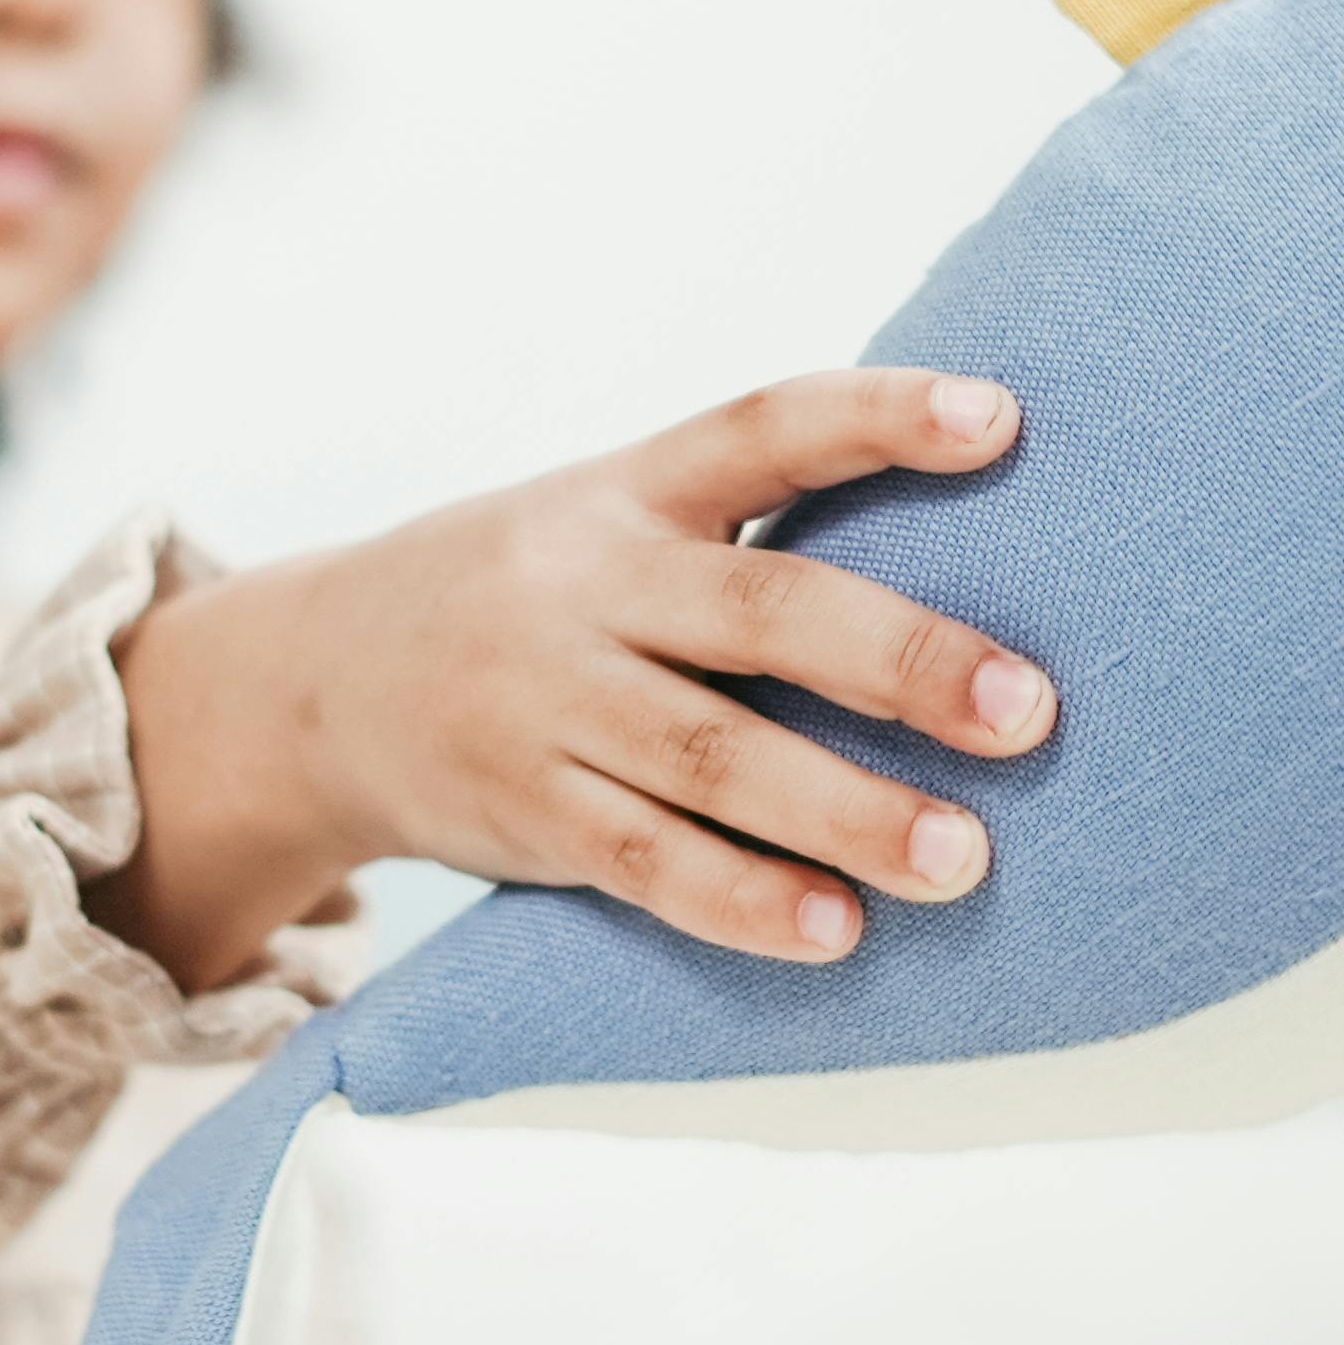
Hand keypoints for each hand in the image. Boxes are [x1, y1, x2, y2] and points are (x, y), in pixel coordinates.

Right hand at [94, 370, 1056, 990]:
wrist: (313, 682)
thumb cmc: (533, 600)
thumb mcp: (606, 524)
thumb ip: (742, 538)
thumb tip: (968, 566)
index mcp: (628, 490)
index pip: (764, 427)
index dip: (880, 416)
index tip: (1004, 419)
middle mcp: (586, 584)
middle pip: (760, 610)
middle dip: (902, 661)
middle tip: (1030, 709)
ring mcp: (544, 701)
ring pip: (710, 757)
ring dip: (846, 811)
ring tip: (963, 858)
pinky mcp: (524, 810)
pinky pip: (642, 861)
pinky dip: (742, 899)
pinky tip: (833, 929)